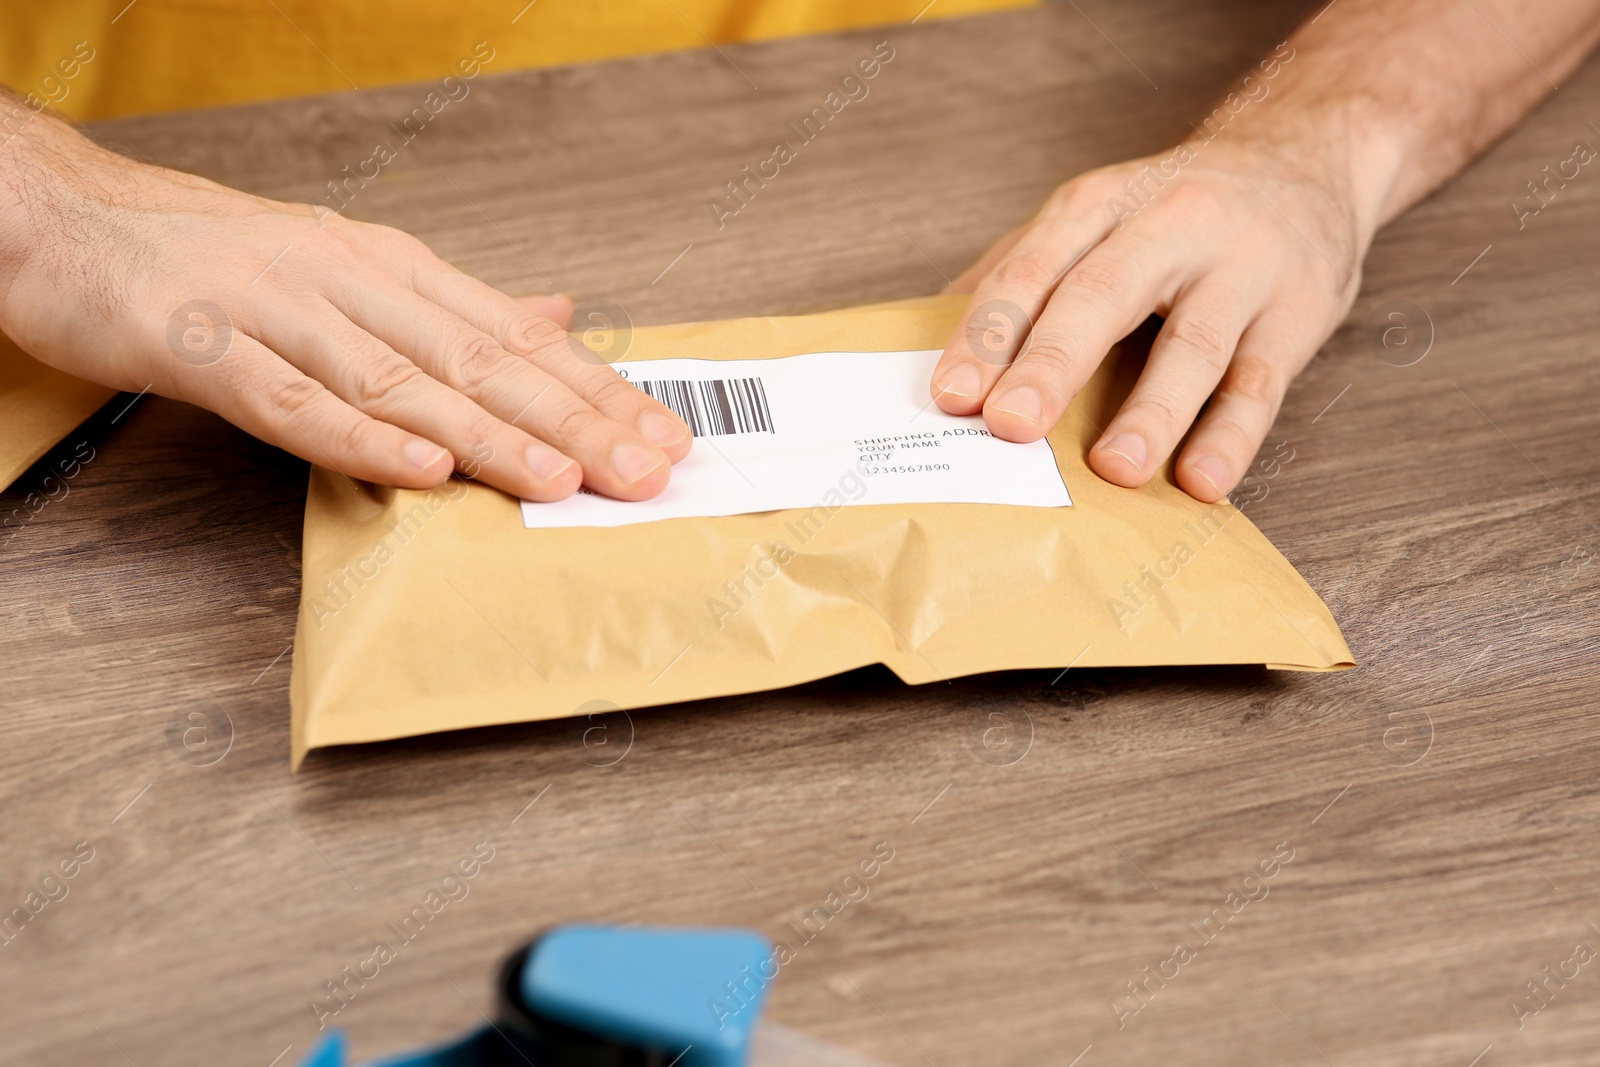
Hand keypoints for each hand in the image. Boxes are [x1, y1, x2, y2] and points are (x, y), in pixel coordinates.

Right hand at [0, 114, 690, 500]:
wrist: (73, 218)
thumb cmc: (218, 256)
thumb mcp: (355, 268)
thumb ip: (457, 306)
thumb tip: (559, 310)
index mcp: (395, 268)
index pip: (516, 334)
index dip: (595, 387)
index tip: (663, 434)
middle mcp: (352, 281)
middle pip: (479, 359)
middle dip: (571, 419)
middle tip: (644, 469)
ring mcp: (278, 310)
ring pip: (401, 380)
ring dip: (487, 433)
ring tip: (563, 477)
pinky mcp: (203, 345)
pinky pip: (289, 398)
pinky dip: (356, 434)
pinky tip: (419, 467)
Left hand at [929, 139, 1365, 501]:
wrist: (1307, 157)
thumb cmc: (1173, 209)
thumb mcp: (1094, 213)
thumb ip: (1019, 269)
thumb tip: (924, 335)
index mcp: (1100, 204)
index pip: (1033, 268)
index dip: (989, 332)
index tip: (950, 394)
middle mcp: (1170, 225)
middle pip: (1103, 296)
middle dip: (1051, 364)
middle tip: (1009, 426)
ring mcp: (1241, 268)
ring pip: (1193, 346)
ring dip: (1152, 412)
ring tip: (1112, 468)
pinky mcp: (1298, 313)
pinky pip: (1263, 382)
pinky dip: (1232, 436)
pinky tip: (1201, 480)